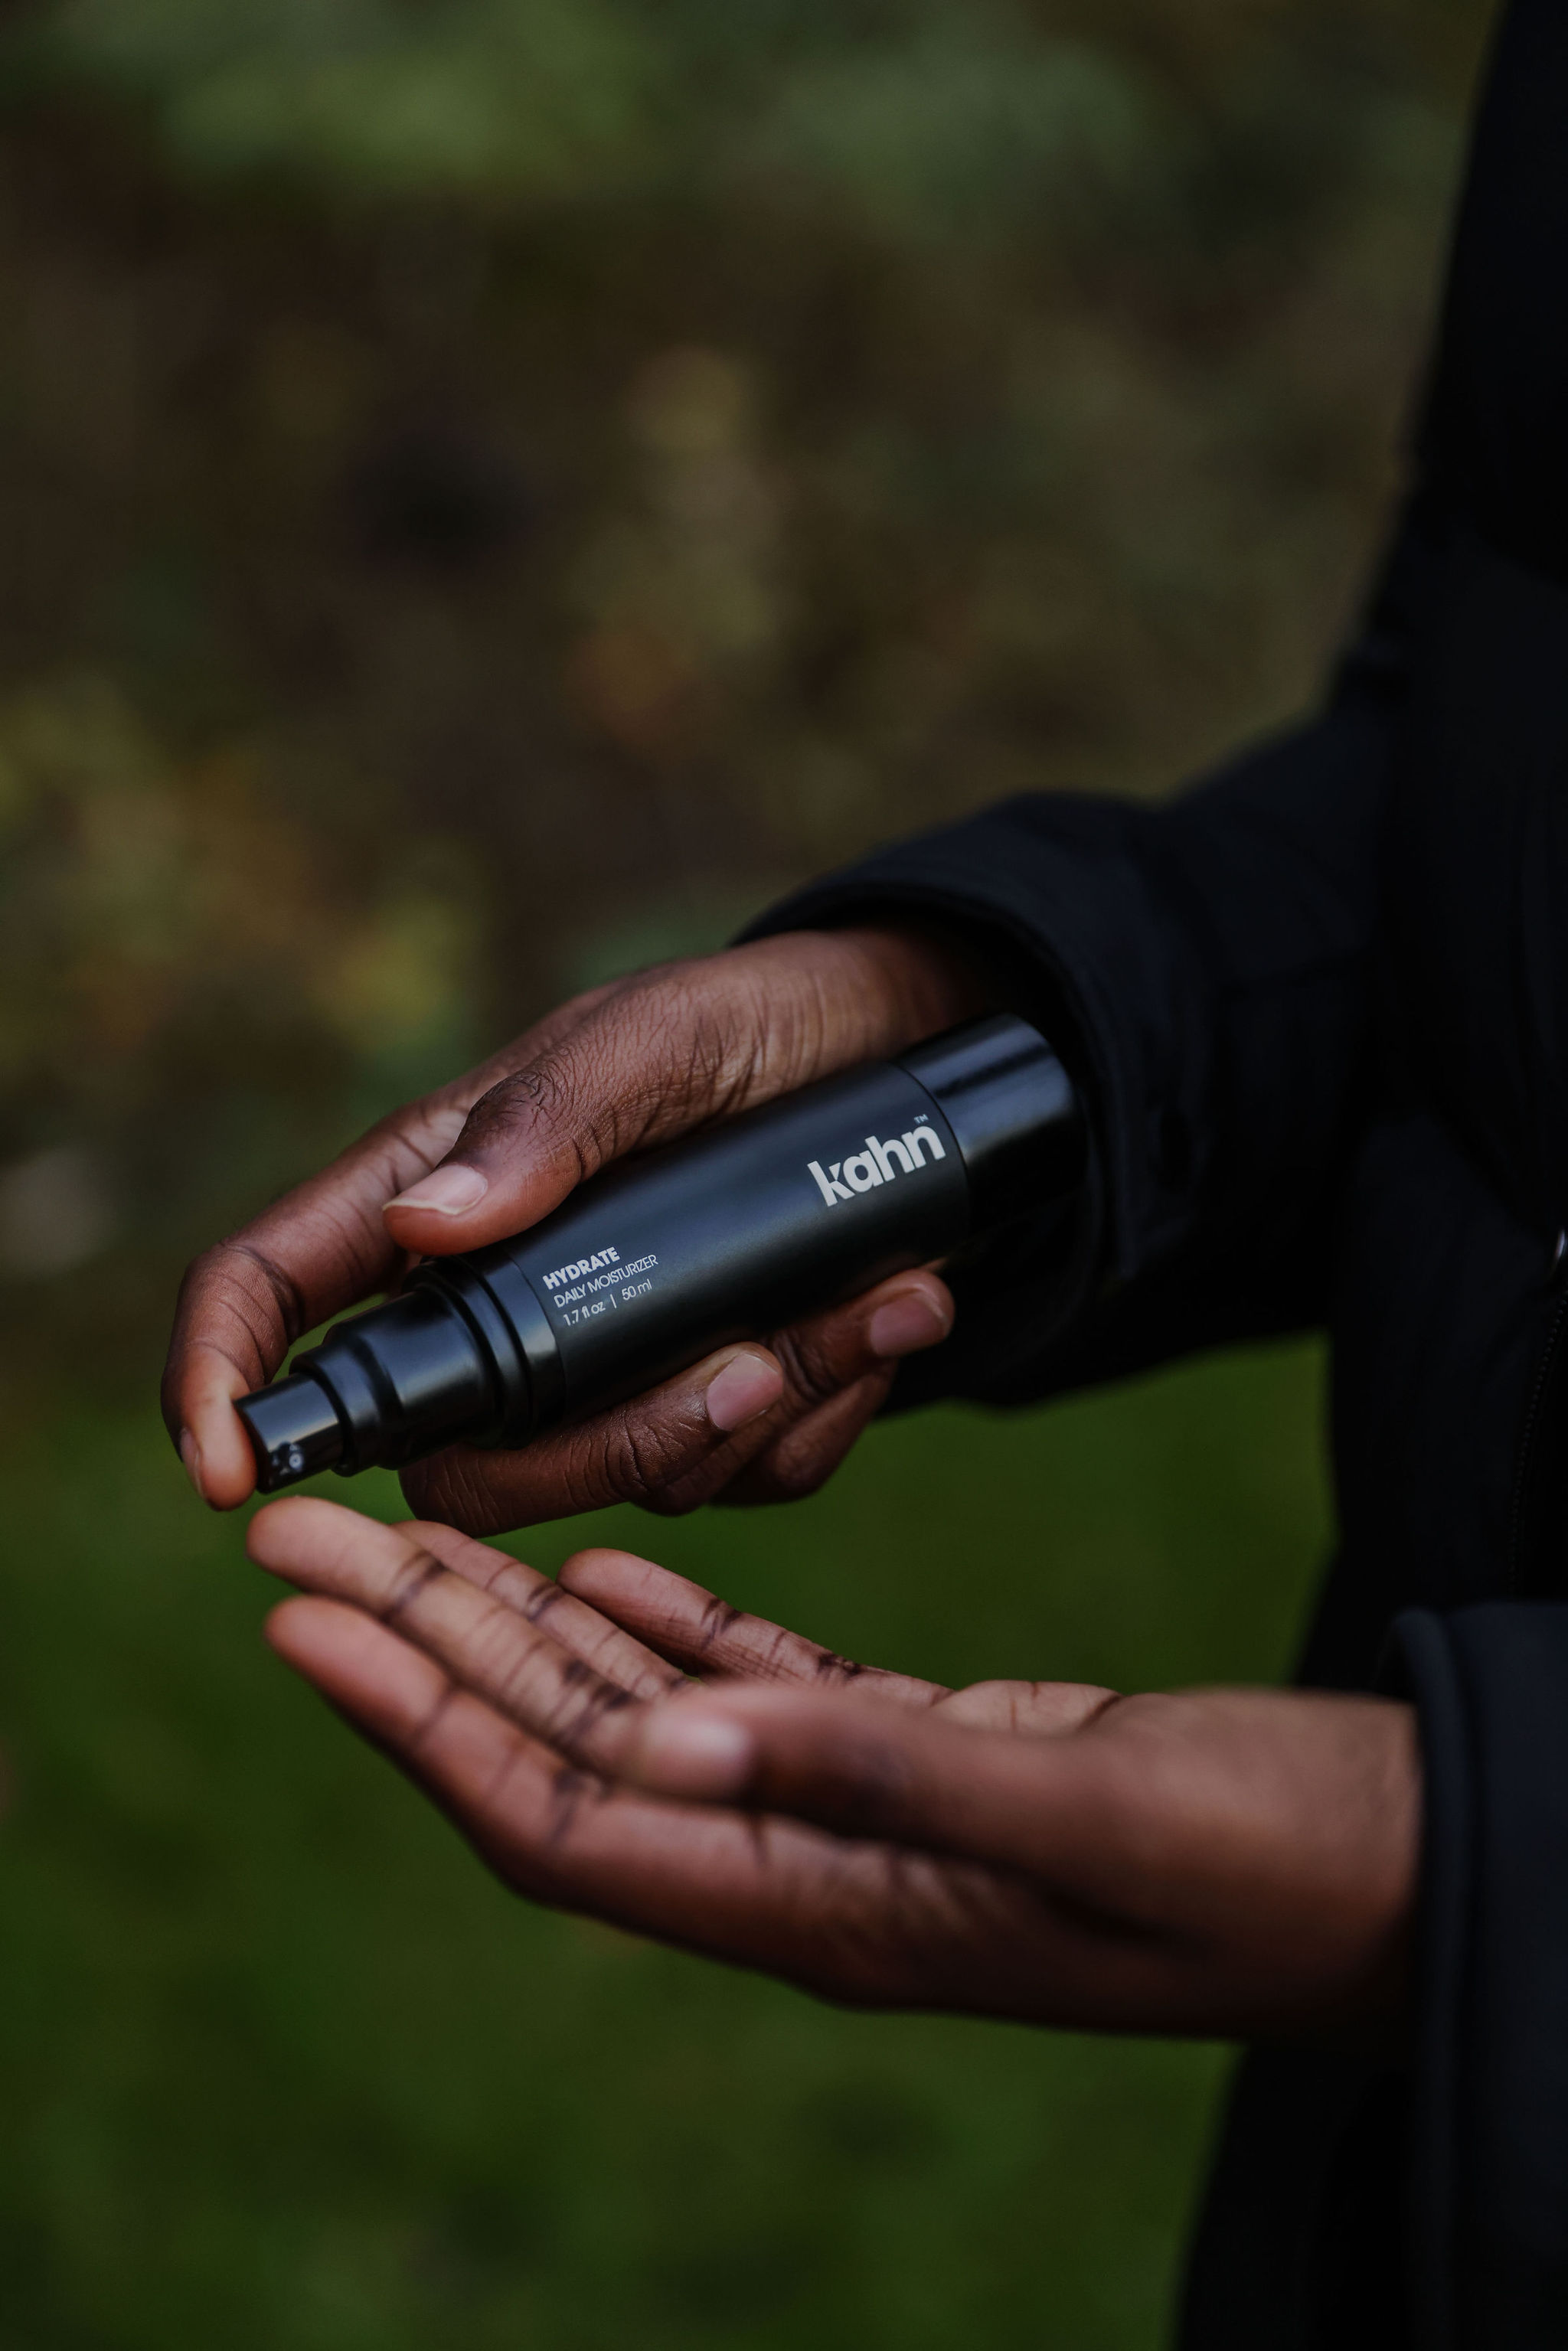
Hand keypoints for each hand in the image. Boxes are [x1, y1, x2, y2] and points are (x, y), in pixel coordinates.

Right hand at [164, 924, 991, 1528]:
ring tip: (883, 1303)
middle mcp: (500, 1301)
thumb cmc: (760, 1020)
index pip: (274, 1292)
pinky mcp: (702, 1405)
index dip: (219, 1383)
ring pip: (615, 1486)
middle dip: (605, 1453)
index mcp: (436, 1191)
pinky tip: (892, 1318)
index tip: (223, 1478)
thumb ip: (555, 1117)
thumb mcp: (666, 1035)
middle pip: (455, 1462)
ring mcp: (602, 1370)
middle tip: (751, 1370)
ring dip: (761, 1412)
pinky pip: (735, 1479)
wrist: (907, 1051)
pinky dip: (825, 1413)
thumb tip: (422, 1228)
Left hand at [251, 1499, 1419, 2039]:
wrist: (1400, 1873)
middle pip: (567, 1750)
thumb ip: (878, 1772)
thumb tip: (670, 1749)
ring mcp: (866, 1815)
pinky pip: (753, 1687)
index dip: (421, 1725)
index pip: (565, 1818)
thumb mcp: (1086, 1809)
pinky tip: (600, 1571)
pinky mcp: (926, 1755)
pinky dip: (666, 1624)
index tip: (302, 1626)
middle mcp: (818, 1870)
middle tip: (295, 1539)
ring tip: (405, 1538)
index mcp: (833, 1905)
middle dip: (421, 1645)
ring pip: (644, 1710)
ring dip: (517, 1624)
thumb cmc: (1272, 1864)